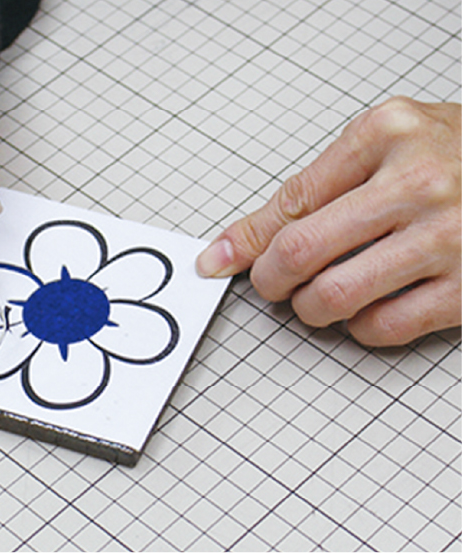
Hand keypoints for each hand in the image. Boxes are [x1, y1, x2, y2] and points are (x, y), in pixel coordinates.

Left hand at [197, 97, 460, 346]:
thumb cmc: (458, 155)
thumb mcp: (386, 144)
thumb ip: (316, 187)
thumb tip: (240, 240)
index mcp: (386, 136)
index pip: (289, 202)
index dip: (243, 242)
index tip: (217, 261)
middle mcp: (417, 184)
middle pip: (300, 252)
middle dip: (269, 280)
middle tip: (271, 284)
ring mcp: (448, 239)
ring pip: (333, 297)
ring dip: (309, 308)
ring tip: (316, 297)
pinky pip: (382, 327)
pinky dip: (358, 327)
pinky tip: (365, 309)